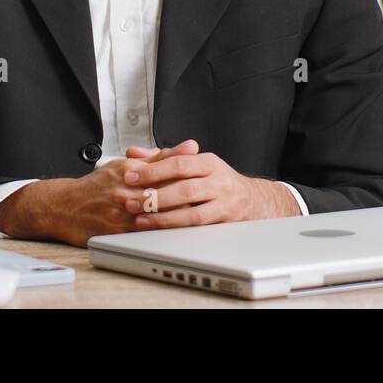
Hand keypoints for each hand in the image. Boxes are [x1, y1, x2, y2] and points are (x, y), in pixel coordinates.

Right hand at [0, 140, 198, 246]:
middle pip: (164, 194)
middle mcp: (125, 192)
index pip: (167, 172)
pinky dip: (163, 234)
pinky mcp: (116, 233)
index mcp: (130, 172)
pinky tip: (178, 233)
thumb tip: (190, 146)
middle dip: (186, 197)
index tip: (207, 177)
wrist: (64, 206)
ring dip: (178, 217)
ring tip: (199, 216)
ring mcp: (121, 214)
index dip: (188, 175)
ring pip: (157, 217)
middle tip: (209, 199)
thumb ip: (161, 157)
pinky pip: (145, 235)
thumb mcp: (126, 164)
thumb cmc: (96, 186)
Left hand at [121, 150, 301, 229]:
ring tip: (140, 219)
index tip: (130, 176)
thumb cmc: (216, 181)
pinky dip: (177, 229)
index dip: (153, 170)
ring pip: (193, 213)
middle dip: (155, 196)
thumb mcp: (194, 163)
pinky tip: (160, 230)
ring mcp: (224, 204)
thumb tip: (133, 152)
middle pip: (185, 188)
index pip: (179, 163)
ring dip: (164, 217)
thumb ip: (162, 157)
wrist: (252, 200)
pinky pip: (199, 228)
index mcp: (209, 162)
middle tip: (131, 200)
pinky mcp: (225, 224)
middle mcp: (219, 182)